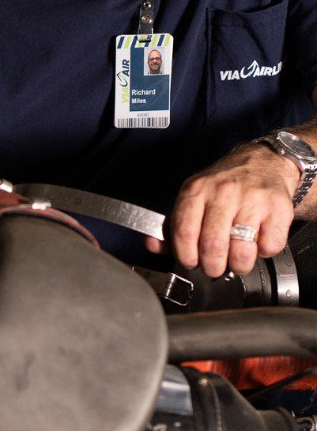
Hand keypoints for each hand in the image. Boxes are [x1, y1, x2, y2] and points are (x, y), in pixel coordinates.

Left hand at [146, 144, 296, 276]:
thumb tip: (153, 245)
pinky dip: (263, 253)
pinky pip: (269, 246)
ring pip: (242, 251)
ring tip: (236, 260)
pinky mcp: (278, 208)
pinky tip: (257, 241)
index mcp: (196, 190)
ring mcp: (252, 200)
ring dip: (238, 265)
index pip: (183, 231)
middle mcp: (223, 192)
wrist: (263, 162)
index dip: (185, 256)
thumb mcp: (192, 197)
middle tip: (214, 267)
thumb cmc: (224, 185)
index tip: (190, 263)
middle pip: (212, 245)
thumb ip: (172, 225)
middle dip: (212, 266)